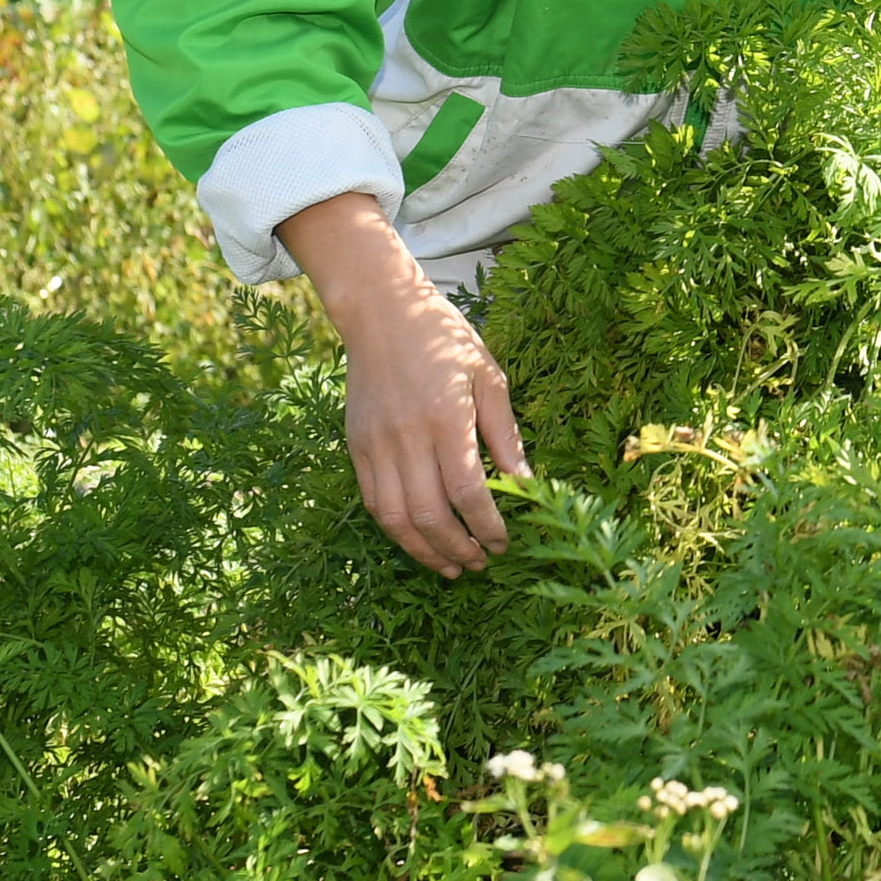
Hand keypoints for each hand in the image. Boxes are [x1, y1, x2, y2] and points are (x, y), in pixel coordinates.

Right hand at [280, 190, 522, 576]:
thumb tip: (524, 483)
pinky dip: (397, 530)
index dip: (487, 525)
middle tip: (483, 562)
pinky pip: (374, 502)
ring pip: (396, 519)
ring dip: (424, 551)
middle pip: (430, 515)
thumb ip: (504, 433)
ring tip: (452, 566)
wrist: (382, 314)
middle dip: (459, 548)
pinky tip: (419, 541)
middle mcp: (406, 438)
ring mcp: (375, 446)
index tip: (505, 542)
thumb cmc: (444, 339)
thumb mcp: (488, 377)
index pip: (467, 492)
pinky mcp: (356, 448)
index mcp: (445, 419)